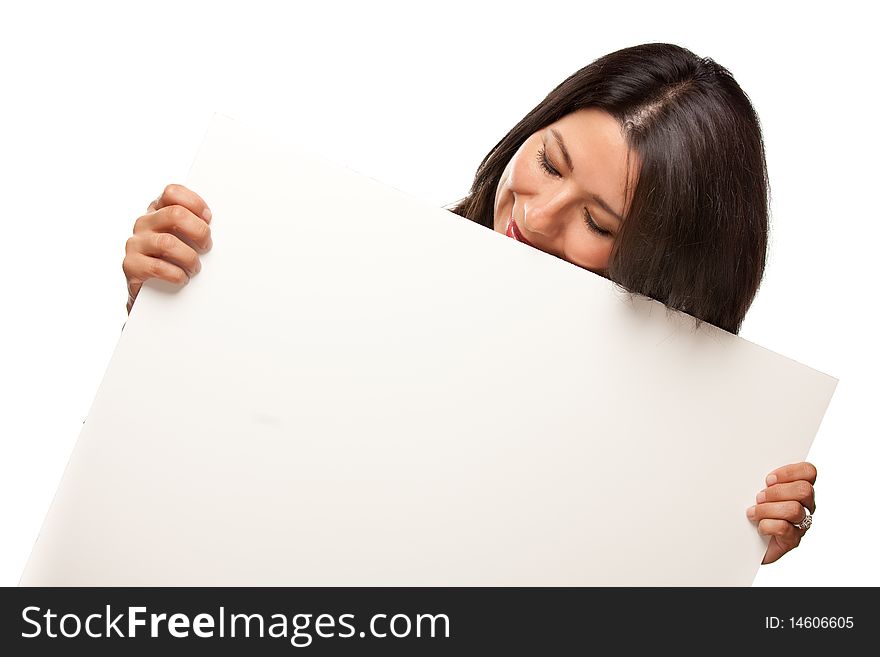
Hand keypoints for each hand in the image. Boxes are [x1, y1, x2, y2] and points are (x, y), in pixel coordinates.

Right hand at [122, 183, 212, 313]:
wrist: (150, 294)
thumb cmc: (173, 261)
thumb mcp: (183, 239)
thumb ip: (194, 227)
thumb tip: (217, 226)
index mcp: (158, 211)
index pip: (172, 192)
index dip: (195, 203)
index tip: (209, 219)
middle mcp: (144, 223)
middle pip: (174, 214)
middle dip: (199, 231)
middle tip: (207, 247)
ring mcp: (135, 243)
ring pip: (168, 243)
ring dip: (189, 257)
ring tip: (195, 268)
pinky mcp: (131, 265)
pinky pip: (157, 267)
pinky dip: (176, 274)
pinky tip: (182, 278)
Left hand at [747, 462, 816, 563]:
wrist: (743, 541)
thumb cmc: (750, 510)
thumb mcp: (753, 489)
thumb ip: (759, 477)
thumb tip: (745, 465)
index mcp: (797, 487)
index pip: (808, 471)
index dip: (790, 472)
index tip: (768, 479)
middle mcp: (804, 505)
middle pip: (804, 490)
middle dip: (777, 492)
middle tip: (759, 497)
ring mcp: (801, 523)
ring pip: (794, 509)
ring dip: (768, 509)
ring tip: (754, 512)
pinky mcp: (792, 540)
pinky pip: (784, 528)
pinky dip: (767, 525)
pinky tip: (758, 526)